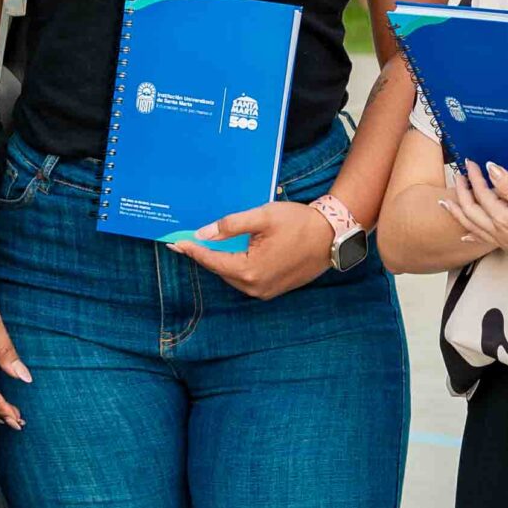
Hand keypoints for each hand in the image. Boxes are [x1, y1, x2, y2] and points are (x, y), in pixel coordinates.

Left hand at [168, 200, 337, 300]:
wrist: (332, 237)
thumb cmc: (299, 223)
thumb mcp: (262, 216)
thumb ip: (230, 224)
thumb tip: (203, 233)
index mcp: (249, 270)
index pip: (211, 260)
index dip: (192, 250)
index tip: (175, 243)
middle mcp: (254, 287)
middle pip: (220, 269)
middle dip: (205, 254)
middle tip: (188, 241)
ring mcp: (264, 291)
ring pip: (233, 275)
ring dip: (222, 260)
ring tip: (209, 244)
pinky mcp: (273, 290)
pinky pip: (246, 278)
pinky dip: (237, 265)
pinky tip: (235, 251)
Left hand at [448, 160, 507, 283]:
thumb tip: (491, 167)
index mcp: (500, 218)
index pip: (481, 194)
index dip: (475, 177)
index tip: (471, 162)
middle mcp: (496, 231)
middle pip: (470, 210)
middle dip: (462, 192)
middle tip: (458, 176)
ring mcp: (501, 241)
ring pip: (472, 225)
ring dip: (458, 213)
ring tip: (447, 204)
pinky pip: (482, 239)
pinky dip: (470, 235)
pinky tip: (465, 237)